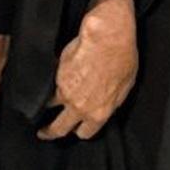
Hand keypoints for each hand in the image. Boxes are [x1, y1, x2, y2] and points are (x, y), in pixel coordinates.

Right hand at [38, 0, 137, 140]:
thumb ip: (111, 101)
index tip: (76, 129)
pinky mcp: (56, 74)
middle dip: (50, 132)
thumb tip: (104, 104)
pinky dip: (52, 83)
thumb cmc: (122, 58)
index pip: (85, 133)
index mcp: (99, 113)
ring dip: (47, 105)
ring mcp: (65, 91)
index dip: (81, 130)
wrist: (107, 37)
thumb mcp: (125, 86)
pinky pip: (51, 84)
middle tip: (43, 133)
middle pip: (59, 128)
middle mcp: (79, 106)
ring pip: (50, 105)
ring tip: (43, 104)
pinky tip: (53, 79)